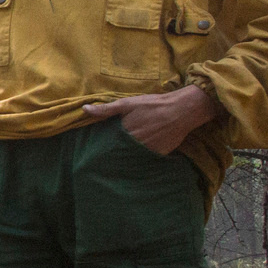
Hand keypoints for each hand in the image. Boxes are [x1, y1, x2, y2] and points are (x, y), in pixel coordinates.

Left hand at [83, 83, 216, 155]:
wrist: (182, 110)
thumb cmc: (153, 105)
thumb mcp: (128, 103)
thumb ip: (106, 109)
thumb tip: (84, 109)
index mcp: (125, 132)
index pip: (109, 144)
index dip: (102, 148)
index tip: (94, 152)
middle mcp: (135, 144)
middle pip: (120, 153)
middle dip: (113, 155)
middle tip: (102, 161)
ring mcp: (148, 150)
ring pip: (132, 158)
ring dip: (126, 159)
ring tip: (116, 164)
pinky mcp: (159, 154)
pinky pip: (146, 160)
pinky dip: (141, 160)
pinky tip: (135, 160)